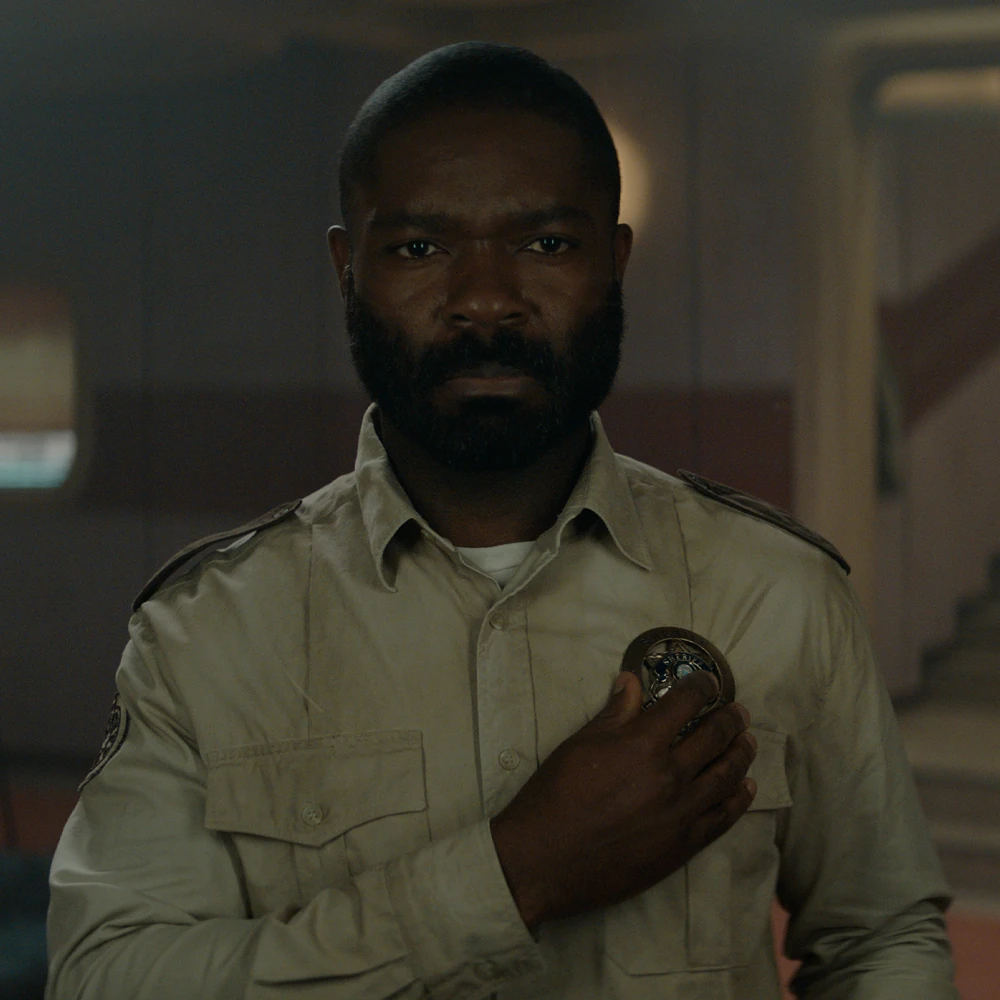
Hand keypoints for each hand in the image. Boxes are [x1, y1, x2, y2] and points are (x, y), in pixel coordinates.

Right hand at [490, 670, 756, 928]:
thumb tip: (631, 681)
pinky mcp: (683, 845)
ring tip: (747, 742)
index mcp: (642, 743)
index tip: (709, 683)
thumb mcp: (581, 744)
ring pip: (726, 777)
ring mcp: (680, 812)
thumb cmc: (555, 794)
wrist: (546, 858)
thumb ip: (614, 713)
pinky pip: (723, 818)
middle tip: (739, 711)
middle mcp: (669, 775)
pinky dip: (739, 799)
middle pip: (714, 738)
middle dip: (730, 719)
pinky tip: (746, 788)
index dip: (702, 687)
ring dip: (741, 754)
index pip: (685, 704)